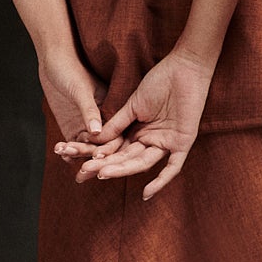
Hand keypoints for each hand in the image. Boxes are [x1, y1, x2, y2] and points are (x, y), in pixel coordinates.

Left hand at [36, 42, 114, 146]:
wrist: (52, 61)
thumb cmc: (69, 69)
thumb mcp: (80, 90)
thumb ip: (89, 111)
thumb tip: (97, 132)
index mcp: (111, 109)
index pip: (116, 133)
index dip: (109, 146)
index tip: (99, 156)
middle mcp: (102, 120)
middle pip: (102, 145)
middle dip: (93, 156)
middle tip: (84, 167)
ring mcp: (86, 125)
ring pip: (87, 148)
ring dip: (78, 154)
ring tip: (67, 154)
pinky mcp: (73, 127)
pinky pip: (74, 144)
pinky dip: (69, 151)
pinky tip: (63, 154)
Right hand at [54, 45, 216, 198]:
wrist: (184, 68)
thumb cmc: (160, 81)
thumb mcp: (133, 105)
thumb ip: (116, 124)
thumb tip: (95, 140)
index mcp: (139, 132)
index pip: (116, 150)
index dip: (98, 157)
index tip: (78, 163)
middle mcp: (151, 141)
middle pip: (125, 159)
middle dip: (104, 166)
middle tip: (83, 173)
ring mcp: (167, 143)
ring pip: (142, 163)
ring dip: (122, 170)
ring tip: (101, 174)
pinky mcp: (183, 143)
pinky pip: (173, 167)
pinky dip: (161, 181)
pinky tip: (147, 193)